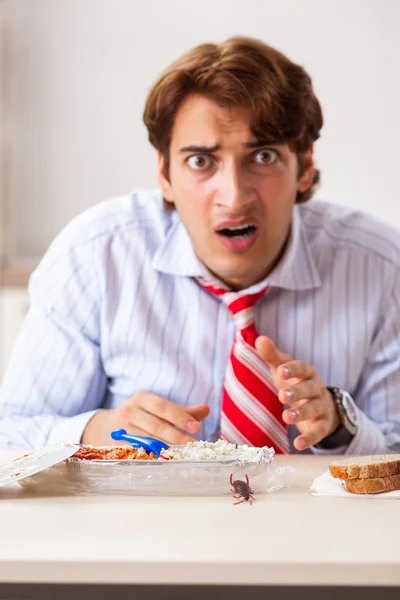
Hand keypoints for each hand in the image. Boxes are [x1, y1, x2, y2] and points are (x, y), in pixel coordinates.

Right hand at [81, 392, 209, 445]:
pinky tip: (164, 460)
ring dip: (166, 448)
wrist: (104, 426)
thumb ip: (182, 411)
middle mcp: (130, 412)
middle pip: (156, 425)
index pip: (163, 407)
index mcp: (143, 399)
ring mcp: (122, 430)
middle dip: (177, 436)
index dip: (180, 417)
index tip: (197, 428)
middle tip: (194, 445)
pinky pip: (136, 452)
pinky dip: (151, 456)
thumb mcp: (158, 408)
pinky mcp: (116, 446)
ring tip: (183, 454)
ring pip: (146, 441)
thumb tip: (206, 409)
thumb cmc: (141, 416)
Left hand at [255, 336, 339, 450]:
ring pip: (314, 409)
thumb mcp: (283, 369)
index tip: (281, 371)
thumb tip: (260, 339)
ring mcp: (322, 407)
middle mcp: (317, 388)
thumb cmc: (296, 383)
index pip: (302, 368)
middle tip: (282, 396)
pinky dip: (310, 438)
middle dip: (297, 392)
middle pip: (310, 389)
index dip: (292, 369)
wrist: (322, 406)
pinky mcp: (323, 425)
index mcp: (307, 373)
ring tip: (287, 417)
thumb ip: (272, 356)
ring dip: (301, 413)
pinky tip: (298, 445)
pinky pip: (318, 432)